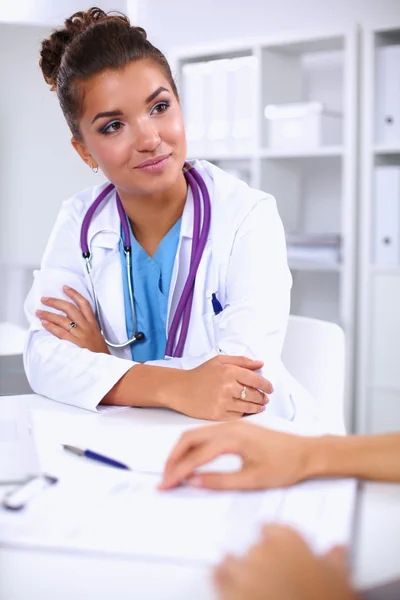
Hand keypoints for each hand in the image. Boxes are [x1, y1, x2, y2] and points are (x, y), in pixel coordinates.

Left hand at [35, 285, 109, 353]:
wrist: (104, 363)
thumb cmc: (98, 350)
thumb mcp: (96, 334)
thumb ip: (86, 325)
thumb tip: (71, 318)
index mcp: (92, 323)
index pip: (84, 304)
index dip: (74, 294)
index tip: (64, 287)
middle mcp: (86, 326)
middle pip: (70, 309)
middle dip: (55, 302)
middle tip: (45, 299)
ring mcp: (80, 335)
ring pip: (62, 320)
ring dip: (49, 314)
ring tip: (39, 311)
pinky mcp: (75, 344)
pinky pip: (61, 332)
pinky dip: (51, 327)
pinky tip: (44, 323)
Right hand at [160, 421, 312, 489]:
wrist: (306, 452)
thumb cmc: (285, 464)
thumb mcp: (253, 480)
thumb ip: (221, 481)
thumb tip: (195, 483)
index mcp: (232, 438)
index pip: (196, 455)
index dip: (178, 471)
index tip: (166, 484)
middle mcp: (229, 427)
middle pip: (189, 438)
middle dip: (172, 458)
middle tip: (164, 478)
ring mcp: (231, 425)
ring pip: (195, 434)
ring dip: (180, 451)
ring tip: (173, 470)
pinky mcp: (234, 428)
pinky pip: (205, 433)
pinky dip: (191, 445)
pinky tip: (190, 458)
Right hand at [171, 356, 271, 421]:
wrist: (180, 389)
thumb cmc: (199, 375)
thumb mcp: (219, 361)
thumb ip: (241, 361)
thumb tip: (260, 363)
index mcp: (229, 371)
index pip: (256, 379)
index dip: (266, 385)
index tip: (270, 388)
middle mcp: (228, 386)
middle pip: (254, 394)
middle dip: (263, 397)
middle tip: (265, 398)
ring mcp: (223, 402)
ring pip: (248, 407)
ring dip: (257, 407)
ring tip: (260, 406)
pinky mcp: (217, 414)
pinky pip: (238, 416)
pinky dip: (244, 414)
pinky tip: (246, 411)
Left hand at [214, 525, 357, 599]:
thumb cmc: (321, 599)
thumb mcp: (339, 579)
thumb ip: (335, 559)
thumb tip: (338, 549)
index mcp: (288, 541)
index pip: (273, 528)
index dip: (275, 540)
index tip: (279, 548)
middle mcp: (262, 551)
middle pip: (254, 546)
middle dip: (261, 559)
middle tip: (272, 574)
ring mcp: (243, 571)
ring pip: (233, 561)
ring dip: (238, 569)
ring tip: (248, 580)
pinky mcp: (227, 591)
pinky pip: (218, 577)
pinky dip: (220, 578)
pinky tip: (224, 581)